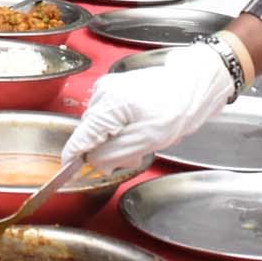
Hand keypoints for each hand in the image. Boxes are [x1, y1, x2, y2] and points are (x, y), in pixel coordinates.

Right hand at [61, 40, 235, 171]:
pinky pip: (108, 119)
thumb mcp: (145, 140)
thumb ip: (112, 153)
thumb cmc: (175, 109)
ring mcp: (107, 90)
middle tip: (134, 155)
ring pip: (100, 129)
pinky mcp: (115, 91)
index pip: (78, 138)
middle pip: (89, 135)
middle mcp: (101, 94)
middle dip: (107, 151)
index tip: (69, 176)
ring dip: (116, 141)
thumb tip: (89, 161)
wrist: (192, 85)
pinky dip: (121, 130)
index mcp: (106, 104)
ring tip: (142, 140)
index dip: (72, 160)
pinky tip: (140, 128)